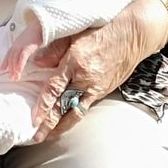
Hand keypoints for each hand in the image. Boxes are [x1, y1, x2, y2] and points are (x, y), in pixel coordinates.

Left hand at [1, 21, 45, 80]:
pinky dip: (20, 63)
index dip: (5, 61)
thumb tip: (32, 59)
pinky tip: (19, 70)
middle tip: (12, 78)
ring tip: (15, 77)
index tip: (2, 69)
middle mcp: (18, 44)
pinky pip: (23, 56)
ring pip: (15, 58)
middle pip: (11, 57)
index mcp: (18, 43)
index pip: (9, 53)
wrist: (43, 24)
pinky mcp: (28, 46)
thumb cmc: (39, 33)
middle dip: (11, 68)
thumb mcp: (31, 42)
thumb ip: (28, 49)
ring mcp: (22, 44)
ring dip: (14, 68)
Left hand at [29, 10, 150, 142]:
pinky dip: (74, 116)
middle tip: (37, 137)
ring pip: (76, 112)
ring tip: (49, 136)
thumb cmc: (103, 30)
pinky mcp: (103, 90)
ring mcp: (96, 87)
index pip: (54, 88)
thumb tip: (38, 63)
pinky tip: (66, 122)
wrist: (132, 35)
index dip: (43, 106)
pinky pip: (86, 107)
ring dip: (62, 126)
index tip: (34, 120)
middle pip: (64, 106)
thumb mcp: (75, 34)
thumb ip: (55, 49)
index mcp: (75, 62)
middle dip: (50, 124)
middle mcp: (85, 78)